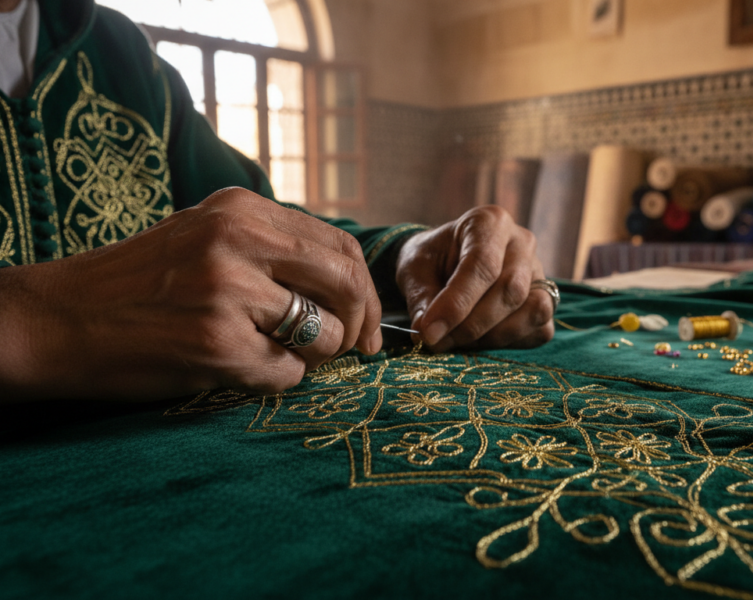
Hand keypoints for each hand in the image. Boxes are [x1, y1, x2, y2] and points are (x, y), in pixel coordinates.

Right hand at [0, 188, 381, 401]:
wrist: (57, 319)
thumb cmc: (140, 285)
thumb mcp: (207, 237)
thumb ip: (274, 250)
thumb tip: (349, 286)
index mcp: (243, 209)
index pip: (341, 247)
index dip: (365, 292)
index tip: (366, 324)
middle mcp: (239, 239)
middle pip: (347, 283)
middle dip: (359, 325)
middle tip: (353, 349)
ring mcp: (228, 291)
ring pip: (323, 334)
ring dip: (310, 356)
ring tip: (268, 352)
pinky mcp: (216, 343)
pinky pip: (285, 373)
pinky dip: (272, 378)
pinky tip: (232, 366)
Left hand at [395, 205, 554, 351]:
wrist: (445, 262)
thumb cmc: (431, 260)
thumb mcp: (414, 271)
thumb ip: (422, 300)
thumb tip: (429, 332)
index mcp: (489, 222)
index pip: (482, 264)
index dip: (457, 303)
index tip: (430, 332)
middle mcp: (522, 242)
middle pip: (510, 289)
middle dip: (472, 325)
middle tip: (438, 340)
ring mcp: (539, 271)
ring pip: (532, 311)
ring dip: (492, 336)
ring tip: (457, 340)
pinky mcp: (546, 299)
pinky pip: (541, 329)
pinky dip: (511, 342)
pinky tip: (481, 339)